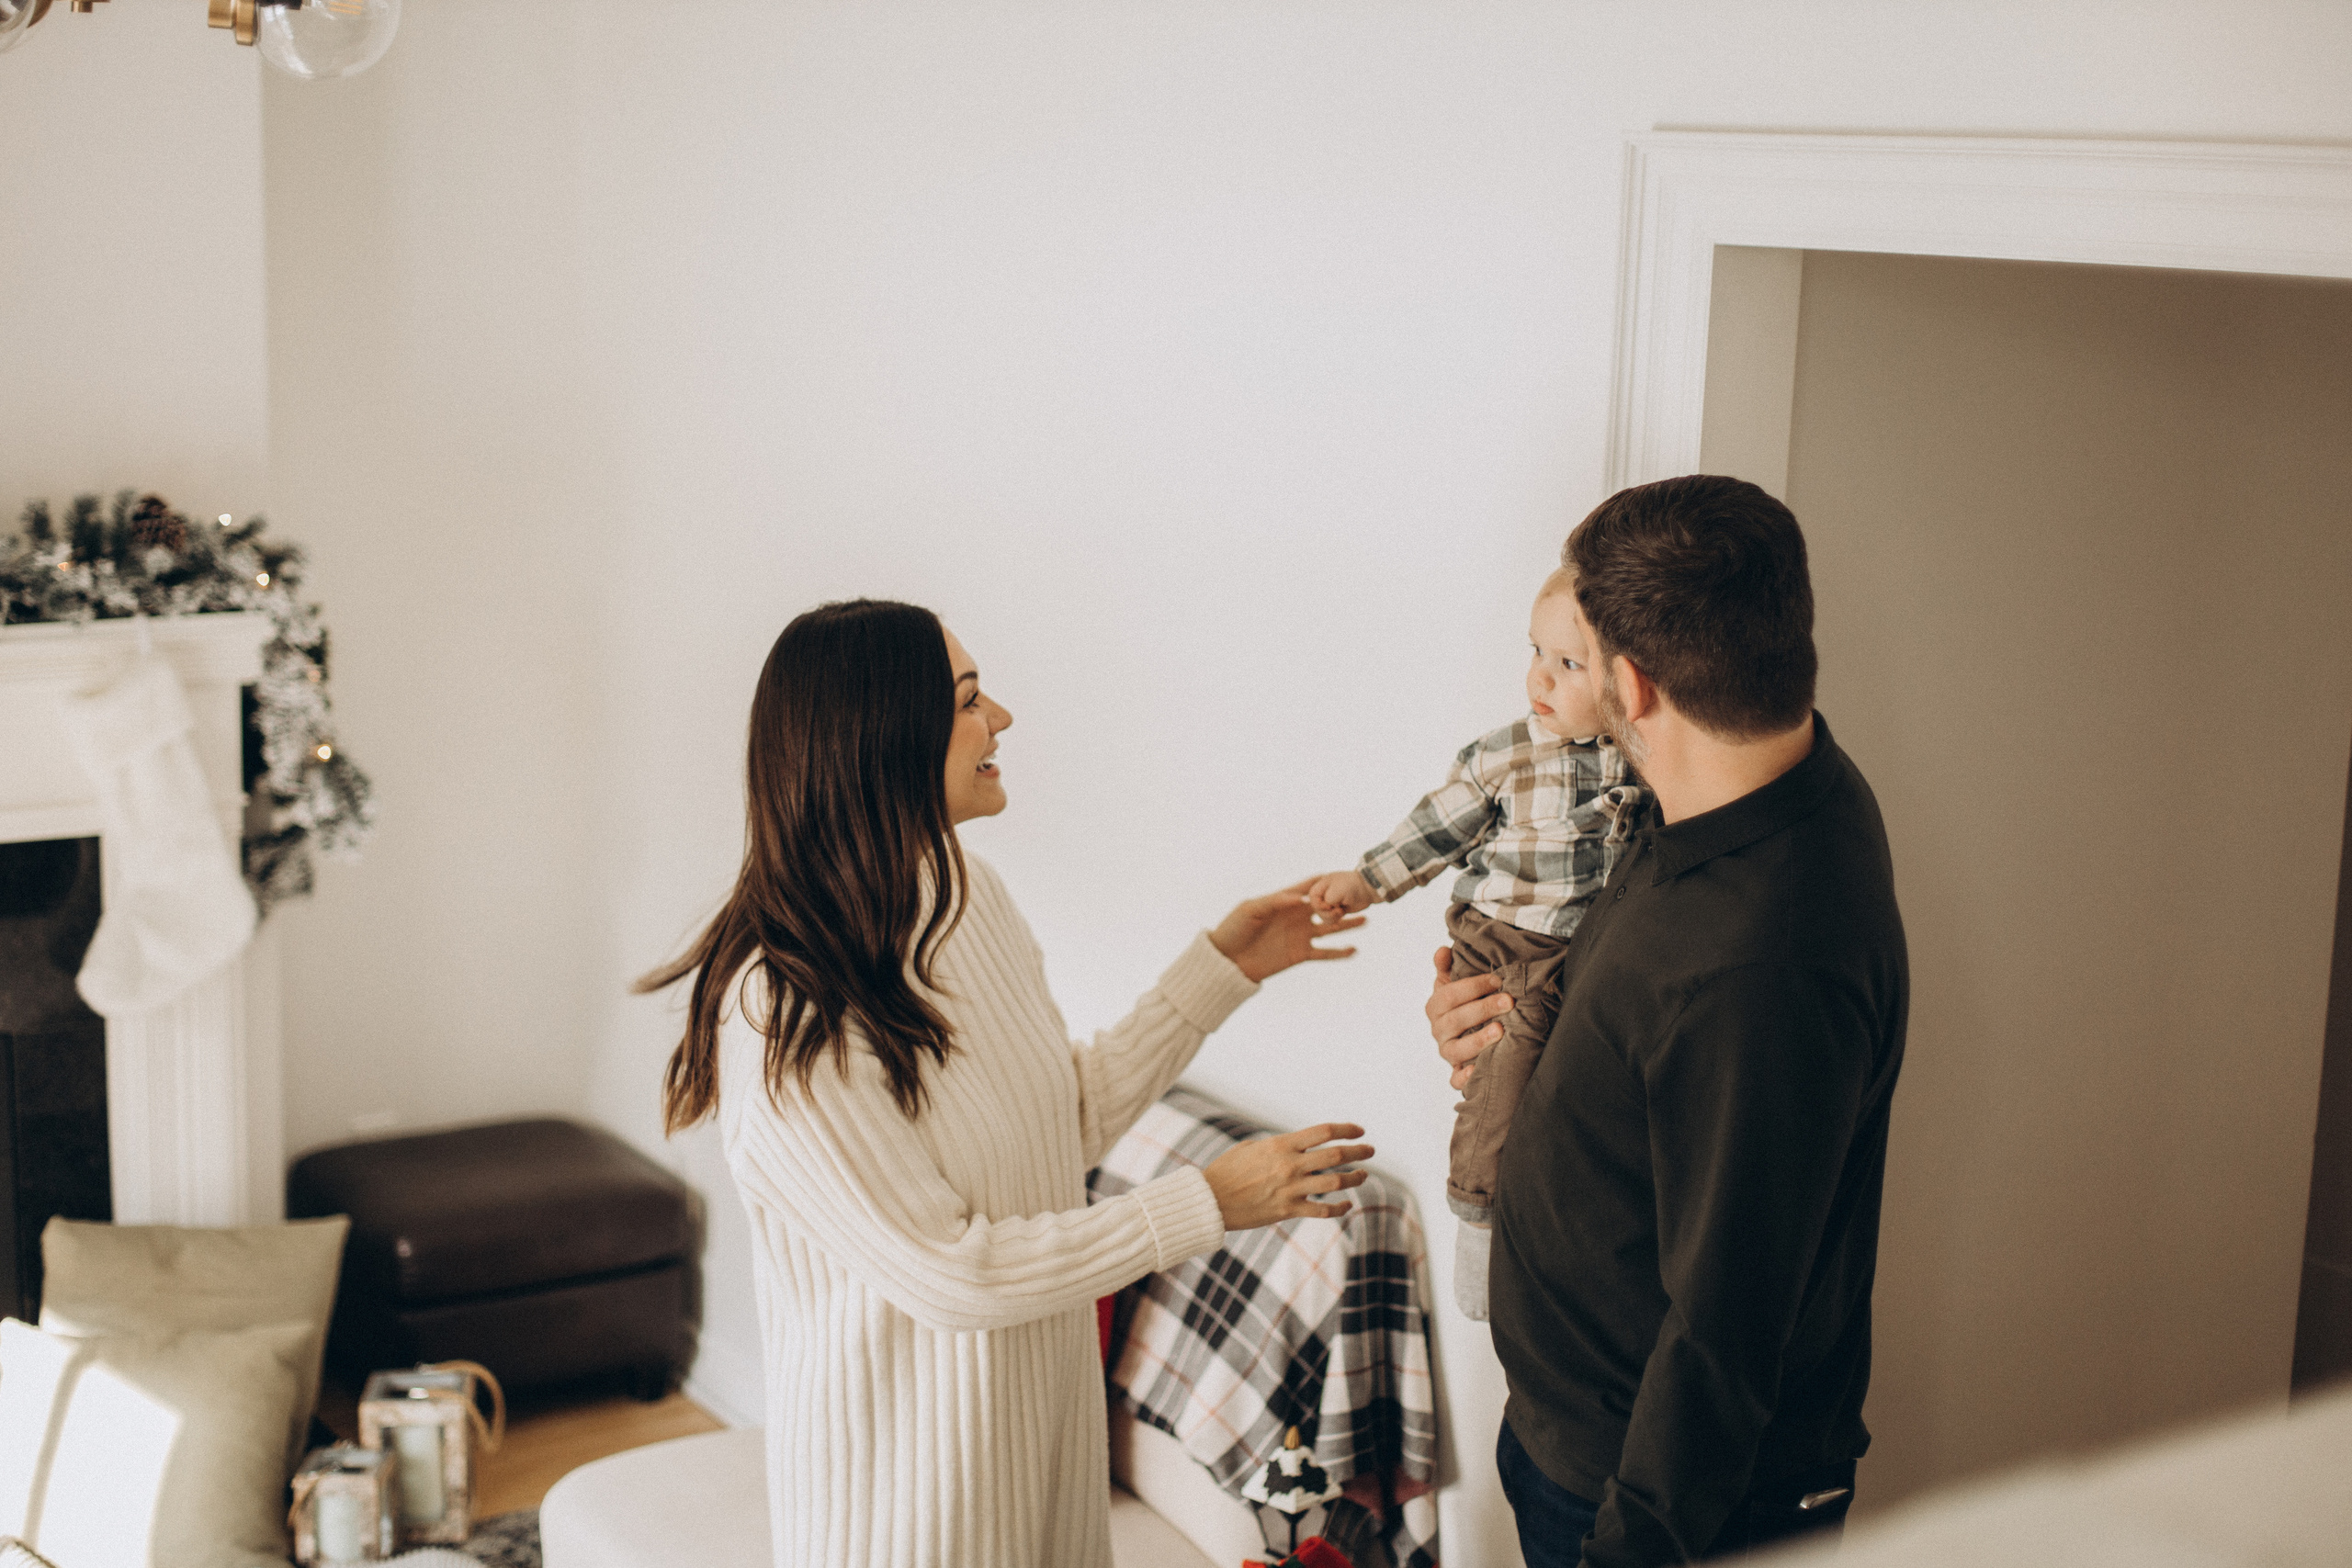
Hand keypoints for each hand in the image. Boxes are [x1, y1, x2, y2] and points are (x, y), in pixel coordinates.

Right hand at [1203, 1123, 1374, 1229]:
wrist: (1209, 1201)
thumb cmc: (1226, 1171)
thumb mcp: (1250, 1148)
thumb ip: (1276, 1147)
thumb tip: (1293, 1148)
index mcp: (1281, 1145)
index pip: (1323, 1132)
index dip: (1346, 1129)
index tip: (1359, 1131)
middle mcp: (1290, 1165)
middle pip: (1336, 1155)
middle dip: (1358, 1151)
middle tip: (1369, 1151)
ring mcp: (1290, 1189)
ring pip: (1335, 1182)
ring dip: (1354, 1178)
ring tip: (1363, 1175)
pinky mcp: (1288, 1210)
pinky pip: (1323, 1210)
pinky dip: (1339, 1207)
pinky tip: (1347, 1205)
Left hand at [1209, 879, 1367, 982]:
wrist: (1227, 961)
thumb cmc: (1234, 929)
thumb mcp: (1251, 909)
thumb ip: (1275, 901)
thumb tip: (1300, 897)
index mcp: (1284, 902)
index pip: (1308, 888)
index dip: (1324, 881)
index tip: (1342, 874)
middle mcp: (1296, 917)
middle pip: (1325, 907)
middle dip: (1343, 902)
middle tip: (1361, 897)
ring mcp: (1300, 936)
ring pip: (1330, 929)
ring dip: (1347, 925)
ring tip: (1366, 919)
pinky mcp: (1300, 954)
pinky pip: (1324, 953)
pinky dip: (1339, 953)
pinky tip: (1354, 949)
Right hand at [1305, 870, 1375, 915]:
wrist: (1366, 888)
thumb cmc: (1351, 886)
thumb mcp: (1335, 893)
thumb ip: (1326, 902)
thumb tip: (1327, 910)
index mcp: (1320, 886)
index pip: (1312, 898)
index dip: (1319, 905)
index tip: (1329, 906)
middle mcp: (1323, 894)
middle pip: (1317, 909)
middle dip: (1327, 913)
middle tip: (1340, 910)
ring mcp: (1330, 902)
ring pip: (1324, 916)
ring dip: (1332, 917)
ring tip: (1342, 911)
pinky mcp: (1336, 910)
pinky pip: (1331, 919)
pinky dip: (1336, 919)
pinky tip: (1343, 914)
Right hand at [1428, 945, 1512, 1092]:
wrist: (1464, 1033)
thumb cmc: (1463, 1005)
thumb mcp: (1453, 984)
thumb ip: (1447, 967)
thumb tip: (1443, 951)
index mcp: (1435, 1007)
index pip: (1449, 995)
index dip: (1473, 986)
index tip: (1497, 979)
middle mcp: (1438, 1031)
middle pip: (1455, 1020)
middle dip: (1483, 1009)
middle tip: (1509, 1001)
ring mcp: (1447, 1052)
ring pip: (1456, 1050)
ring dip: (1478, 1040)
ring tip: (1500, 1031)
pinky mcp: (1456, 1072)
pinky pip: (1455, 1080)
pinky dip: (1465, 1078)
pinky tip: (1478, 1071)